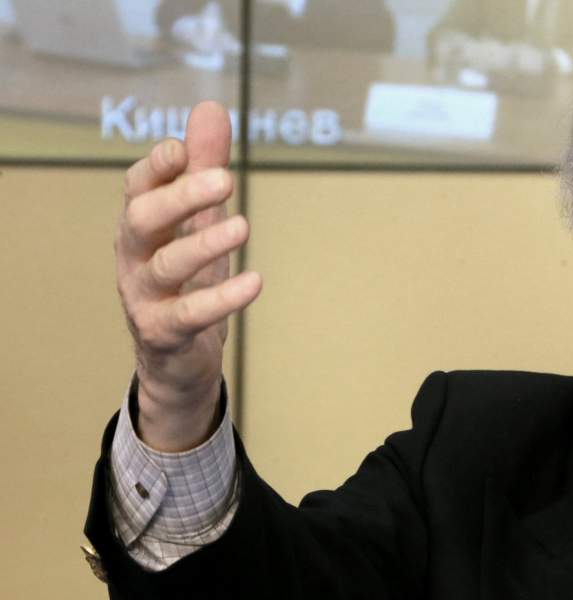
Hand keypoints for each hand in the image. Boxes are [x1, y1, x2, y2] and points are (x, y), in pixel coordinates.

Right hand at [115, 101, 261, 450]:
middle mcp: (135, 257)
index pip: (138, 187)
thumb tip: (210, 107)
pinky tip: (255, 282)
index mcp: (141, 224)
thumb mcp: (197, 221)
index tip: (182, 149)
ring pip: (166, 266)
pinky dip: (222, 298)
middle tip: (226, 180)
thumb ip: (203, 167)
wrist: (176, 358)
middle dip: (181, 197)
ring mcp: (145, 296)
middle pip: (144, 219)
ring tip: (244, 226)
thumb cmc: (187, 278)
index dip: (157, 167)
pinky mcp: (165, 332)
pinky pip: (190, 313)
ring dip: (205, 243)